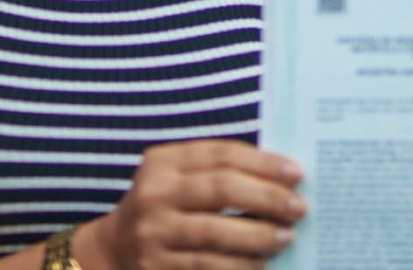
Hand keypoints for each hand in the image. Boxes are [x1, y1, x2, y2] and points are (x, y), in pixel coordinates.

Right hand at [94, 139, 304, 268]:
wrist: (113, 250)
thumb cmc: (165, 207)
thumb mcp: (179, 178)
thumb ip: (219, 171)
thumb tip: (281, 178)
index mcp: (164, 162)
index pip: (221, 154)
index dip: (263, 163)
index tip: (296, 174)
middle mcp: (154, 193)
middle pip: (221, 188)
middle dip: (267, 198)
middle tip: (298, 208)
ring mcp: (152, 232)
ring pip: (215, 231)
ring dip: (258, 236)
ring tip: (286, 237)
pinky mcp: (155, 266)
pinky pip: (206, 265)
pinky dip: (239, 265)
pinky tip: (261, 263)